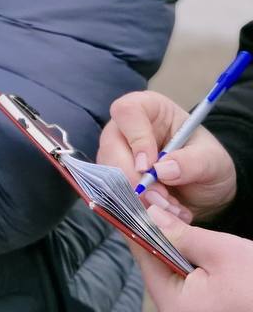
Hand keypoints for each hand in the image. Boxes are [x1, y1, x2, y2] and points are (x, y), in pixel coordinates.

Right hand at [96, 90, 237, 222]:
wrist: (205, 189)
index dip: (135, 139)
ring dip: (139, 198)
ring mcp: (117, 153)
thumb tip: (162, 170)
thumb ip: (192, 162)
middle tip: (162, 199)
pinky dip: (138, 207)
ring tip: (171, 208)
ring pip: (109, 174)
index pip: (127, 111)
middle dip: (135, 179)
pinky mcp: (115, 178)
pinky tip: (163, 212)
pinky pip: (115, 193)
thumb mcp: (212, 160)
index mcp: (149, 109)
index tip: (150, 167)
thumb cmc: (209, 163)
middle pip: (111, 147)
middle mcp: (125, 128)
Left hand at [132, 204, 252, 311]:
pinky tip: (192, 242)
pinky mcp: (202, 306)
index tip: (130, 198)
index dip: (136, 222)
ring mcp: (188, 309)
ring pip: (170, 267)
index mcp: (173, 301)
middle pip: (154, 260)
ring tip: (175, 219)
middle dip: (157, 232)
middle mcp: (175, 308)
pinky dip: (186, 259)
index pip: (143, 252)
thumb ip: (181, 233)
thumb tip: (151, 213)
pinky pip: (185, 277)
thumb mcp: (221, 252)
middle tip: (156, 203)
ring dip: (173, 245)